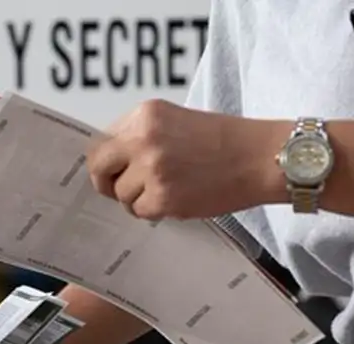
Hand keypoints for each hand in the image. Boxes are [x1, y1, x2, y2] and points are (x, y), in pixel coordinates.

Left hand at [86, 100, 271, 220]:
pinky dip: (154, 210)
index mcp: (145, 115)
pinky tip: (177, 198)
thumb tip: (110, 162)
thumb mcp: (175, 121)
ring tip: (169, 188)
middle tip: (119, 188)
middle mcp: (143, 139)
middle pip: (99, 168)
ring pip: (121, 194)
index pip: (101, 142)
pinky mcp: (163, 197)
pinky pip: (140, 211)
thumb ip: (140, 136)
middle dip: (107, 182)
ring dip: (138, 198)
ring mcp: (152, 169)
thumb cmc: (225, 141)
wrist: (263, 158)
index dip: (106, 161)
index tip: (112, 170)